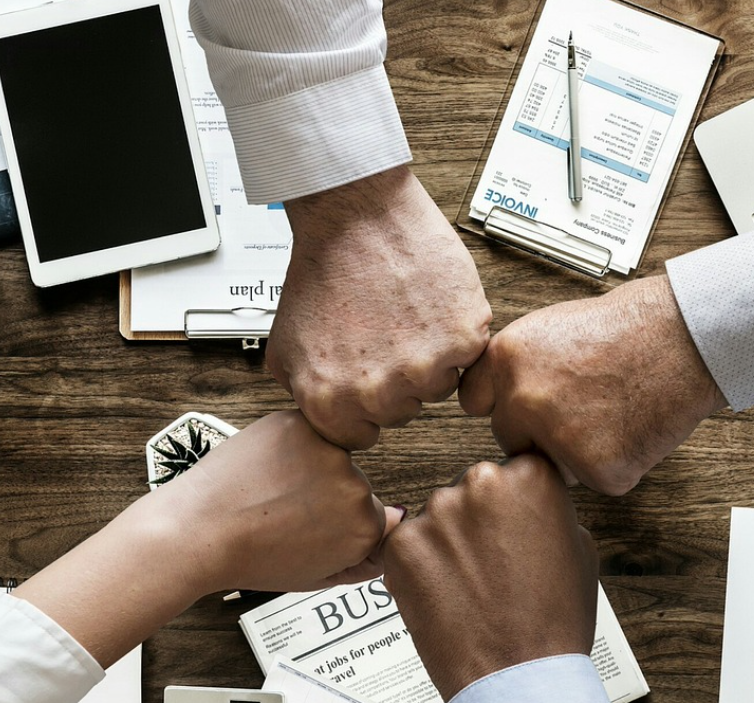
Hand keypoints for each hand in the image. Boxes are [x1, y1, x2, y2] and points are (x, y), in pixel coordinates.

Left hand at [129, 410, 400, 592]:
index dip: (337, 524)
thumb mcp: (315, 575)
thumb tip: (392, 527)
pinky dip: (288, 445)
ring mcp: (329, 452)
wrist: (198, 532)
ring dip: (308, 467)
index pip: (372, 516)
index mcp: (365, 528)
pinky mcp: (300, 425)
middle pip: (353, 484)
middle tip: (285, 513)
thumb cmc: (248, 558)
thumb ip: (363, 558)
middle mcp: (356, 487)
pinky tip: (264, 470)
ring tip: (270, 491)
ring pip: (330, 456)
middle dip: (325, 494)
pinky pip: (306, 432)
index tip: (313, 530)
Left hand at [270, 165, 491, 449]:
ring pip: (438, 387)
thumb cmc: (322, 270)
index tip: (365, 376)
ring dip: (429, 358)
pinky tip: (428, 305)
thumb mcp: (285, 345)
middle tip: (383, 334)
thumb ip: (305, 394)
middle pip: (401, 413)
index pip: (360, 437)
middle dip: (395, 380)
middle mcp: (377, 393)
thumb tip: (325, 418)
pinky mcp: (462, 339)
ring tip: (405, 316)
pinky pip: (467, 357)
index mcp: (330, 402)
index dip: (363, 405)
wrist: (356, 215)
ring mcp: (423, 368)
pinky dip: (455, 333)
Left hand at [380, 455, 597, 701]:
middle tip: (492, 567)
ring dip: (447, 544)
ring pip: (438, 518)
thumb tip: (527, 505)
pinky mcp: (401, 544)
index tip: (514, 531)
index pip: (514, 472)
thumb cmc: (554, 622)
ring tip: (469, 588)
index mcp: (530, 476)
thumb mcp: (580, 550)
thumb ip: (549, 512)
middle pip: (471, 491)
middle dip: (477, 522)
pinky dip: (419, 568)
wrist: (518, 678)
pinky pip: (407, 545)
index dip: (513, 507)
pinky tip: (444, 597)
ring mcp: (436, 512)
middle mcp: (481, 482)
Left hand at [458, 276, 726, 495]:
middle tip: (583, 406)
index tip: (520, 404)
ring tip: (612, 410)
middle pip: (510, 438)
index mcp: (506, 360)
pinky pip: (596, 479)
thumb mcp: (549, 328)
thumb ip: (516, 367)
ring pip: (552, 464)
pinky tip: (633, 427)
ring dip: (575, 451)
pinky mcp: (598, 469)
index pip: (474, 402)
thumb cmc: (627, 327)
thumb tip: (496, 398)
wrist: (685, 338)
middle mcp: (524, 400)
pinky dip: (616, 462)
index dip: (502, 403)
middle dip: (538, 431)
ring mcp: (558, 438)